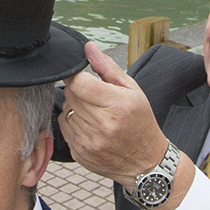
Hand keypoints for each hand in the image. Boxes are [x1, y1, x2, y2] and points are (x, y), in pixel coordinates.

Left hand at [59, 42, 168, 187]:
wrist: (145, 161)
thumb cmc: (140, 122)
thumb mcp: (132, 90)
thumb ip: (107, 67)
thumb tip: (88, 48)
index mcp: (116, 106)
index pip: (79, 83)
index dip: (75, 75)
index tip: (80, 74)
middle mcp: (101, 125)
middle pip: (70, 95)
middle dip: (78, 90)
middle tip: (94, 95)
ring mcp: (89, 142)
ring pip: (65, 110)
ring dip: (76, 107)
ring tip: (95, 113)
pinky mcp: (79, 153)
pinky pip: (64, 128)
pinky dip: (73, 123)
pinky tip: (90, 126)